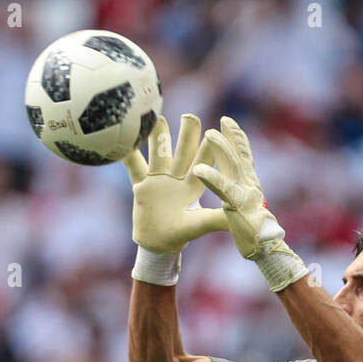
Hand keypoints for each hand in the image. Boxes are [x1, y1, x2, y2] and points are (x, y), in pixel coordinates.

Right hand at [123, 114, 228, 253]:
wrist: (157, 244)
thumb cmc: (180, 235)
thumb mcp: (199, 225)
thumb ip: (215, 219)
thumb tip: (239, 217)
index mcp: (193, 186)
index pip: (203, 164)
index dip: (208, 149)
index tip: (213, 133)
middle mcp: (177, 178)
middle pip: (183, 152)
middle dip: (186, 135)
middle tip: (190, 117)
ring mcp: (158, 180)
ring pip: (158, 153)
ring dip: (158, 136)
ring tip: (159, 117)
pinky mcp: (141, 186)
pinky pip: (133, 167)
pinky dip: (128, 154)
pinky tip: (123, 139)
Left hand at [191, 117, 308, 291]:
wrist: (265, 249)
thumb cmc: (253, 231)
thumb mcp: (246, 206)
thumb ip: (241, 191)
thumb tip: (238, 184)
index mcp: (249, 184)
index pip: (244, 156)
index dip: (237, 138)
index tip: (228, 122)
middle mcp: (250, 184)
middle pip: (240, 155)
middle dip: (232, 136)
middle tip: (223, 120)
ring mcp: (245, 193)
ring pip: (232, 166)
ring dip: (221, 149)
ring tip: (210, 133)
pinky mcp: (237, 206)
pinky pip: (223, 189)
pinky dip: (212, 177)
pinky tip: (199, 169)